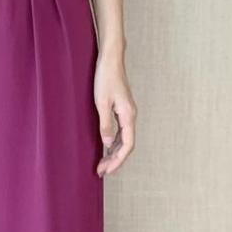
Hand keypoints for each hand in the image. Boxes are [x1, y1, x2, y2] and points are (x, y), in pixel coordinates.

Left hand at [94, 53, 135, 175]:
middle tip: (101, 171)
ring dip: (114, 153)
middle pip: (127, 145)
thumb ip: (106, 124)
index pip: (128, 145)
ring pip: (124, 139)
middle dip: (115, 160)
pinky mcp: (122, 110)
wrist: (110, 60)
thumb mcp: (102, 103)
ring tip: (102, 164)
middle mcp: (131, 116)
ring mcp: (127, 113)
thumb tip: (109, 144)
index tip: (107, 170)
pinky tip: (106, 148)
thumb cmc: (106, 78)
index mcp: (128, 116)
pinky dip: (114, 143)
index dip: (118, 160)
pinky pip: (121, 132)